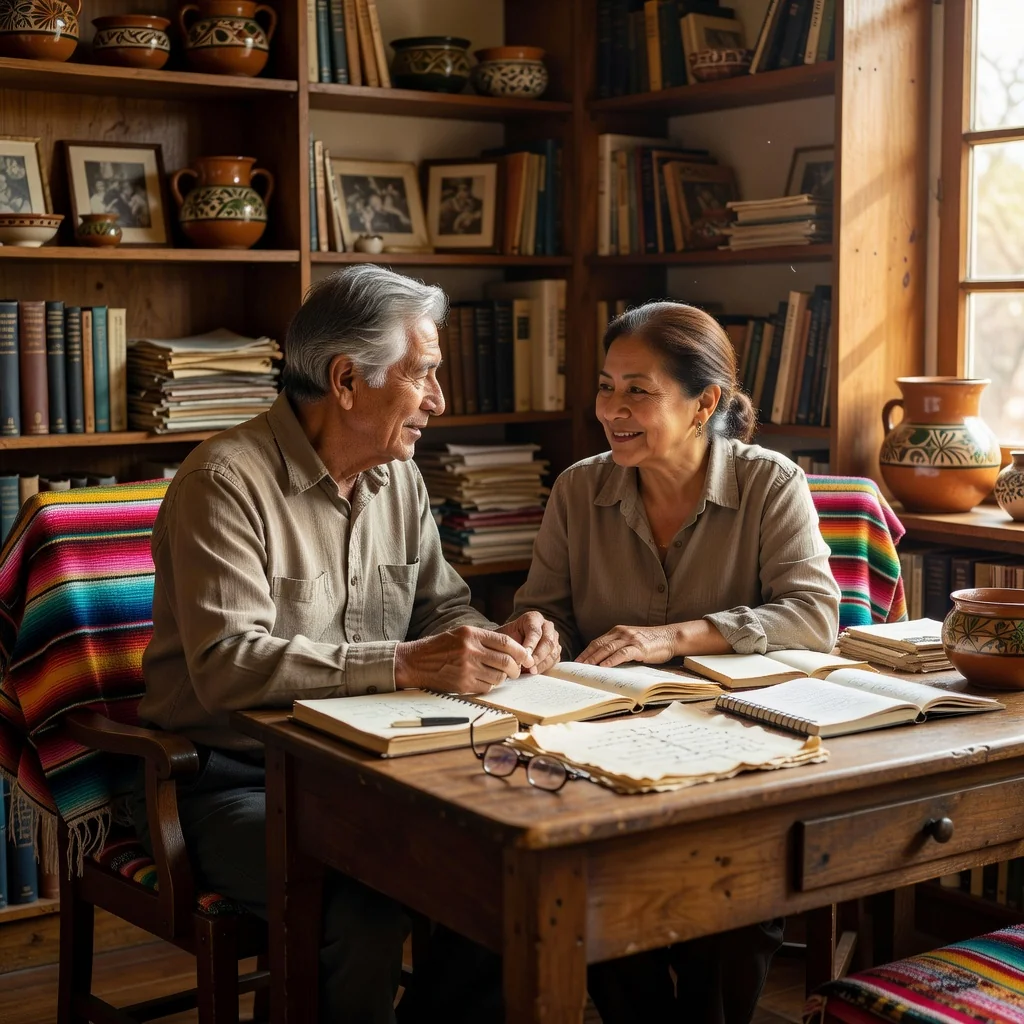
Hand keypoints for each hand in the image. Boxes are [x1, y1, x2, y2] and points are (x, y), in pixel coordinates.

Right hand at [394, 626, 532, 693]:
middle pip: (506, 661)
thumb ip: (485, 639)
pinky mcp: (463, 684)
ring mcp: (467, 669)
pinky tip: (481, 680)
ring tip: (496, 675)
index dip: (521, 652)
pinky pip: (486, 687)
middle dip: (516, 668)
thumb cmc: (440, 647)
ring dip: (502, 678)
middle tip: (516, 670)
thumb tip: (512, 650)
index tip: (527, 657)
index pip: (506, 643)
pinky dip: (489, 685)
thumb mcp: (461, 633)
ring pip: (499, 677)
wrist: (416, 662)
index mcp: (472, 634)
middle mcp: (470, 650)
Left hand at [497, 612, 560, 674]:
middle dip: (538, 656)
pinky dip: (545, 667)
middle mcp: (547, 626)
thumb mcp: (504, 638)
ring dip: (542, 663)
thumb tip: (518, 659)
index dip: (530, 644)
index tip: (524, 656)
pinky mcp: (556, 650)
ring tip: (530, 671)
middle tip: (529, 667)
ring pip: (553, 652)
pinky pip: (554, 660)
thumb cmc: (506, 639)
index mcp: (534, 618)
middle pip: (548, 641)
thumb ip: (510, 645)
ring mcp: (554, 638)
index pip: (535, 631)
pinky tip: (534, 671)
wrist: (510, 644)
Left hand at [577, 624, 680, 667]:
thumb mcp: (631, 641)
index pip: (597, 642)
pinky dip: (612, 660)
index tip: (577, 661)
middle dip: (586, 656)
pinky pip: (622, 653)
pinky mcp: (639, 647)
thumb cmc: (651, 642)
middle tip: (576, 667)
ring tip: (586, 667)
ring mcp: (630, 639)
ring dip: (595, 659)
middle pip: (599, 645)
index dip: (586, 651)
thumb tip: (603, 661)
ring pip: (608, 648)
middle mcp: (621, 633)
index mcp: (618, 631)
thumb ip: (618, 647)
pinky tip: (604, 666)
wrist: (670, 637)